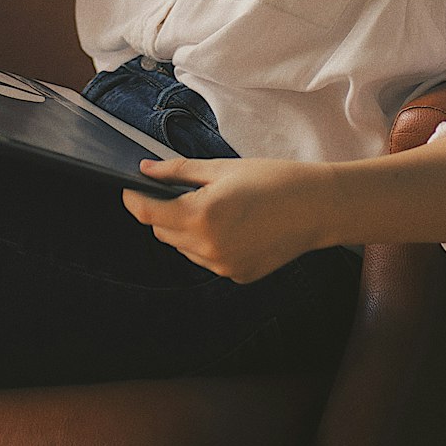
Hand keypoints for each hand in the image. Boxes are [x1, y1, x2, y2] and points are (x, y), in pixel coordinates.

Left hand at [122, 156, 329, 283]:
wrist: (316, 206)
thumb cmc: (271, 179)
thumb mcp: (221, 168)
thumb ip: (178, 172)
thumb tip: (145, 170)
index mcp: (201, 216)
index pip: (148, 213)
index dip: (134, 200)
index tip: (128, 189)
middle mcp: (208, 247)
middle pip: (164, 231)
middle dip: (163, 211)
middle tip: (181, 190)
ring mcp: (223, 266)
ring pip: (185, 248)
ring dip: (186, 229)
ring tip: (215, 206)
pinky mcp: (238, 276)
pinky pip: (208, 259)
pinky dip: (209, 243)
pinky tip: (232, 225)